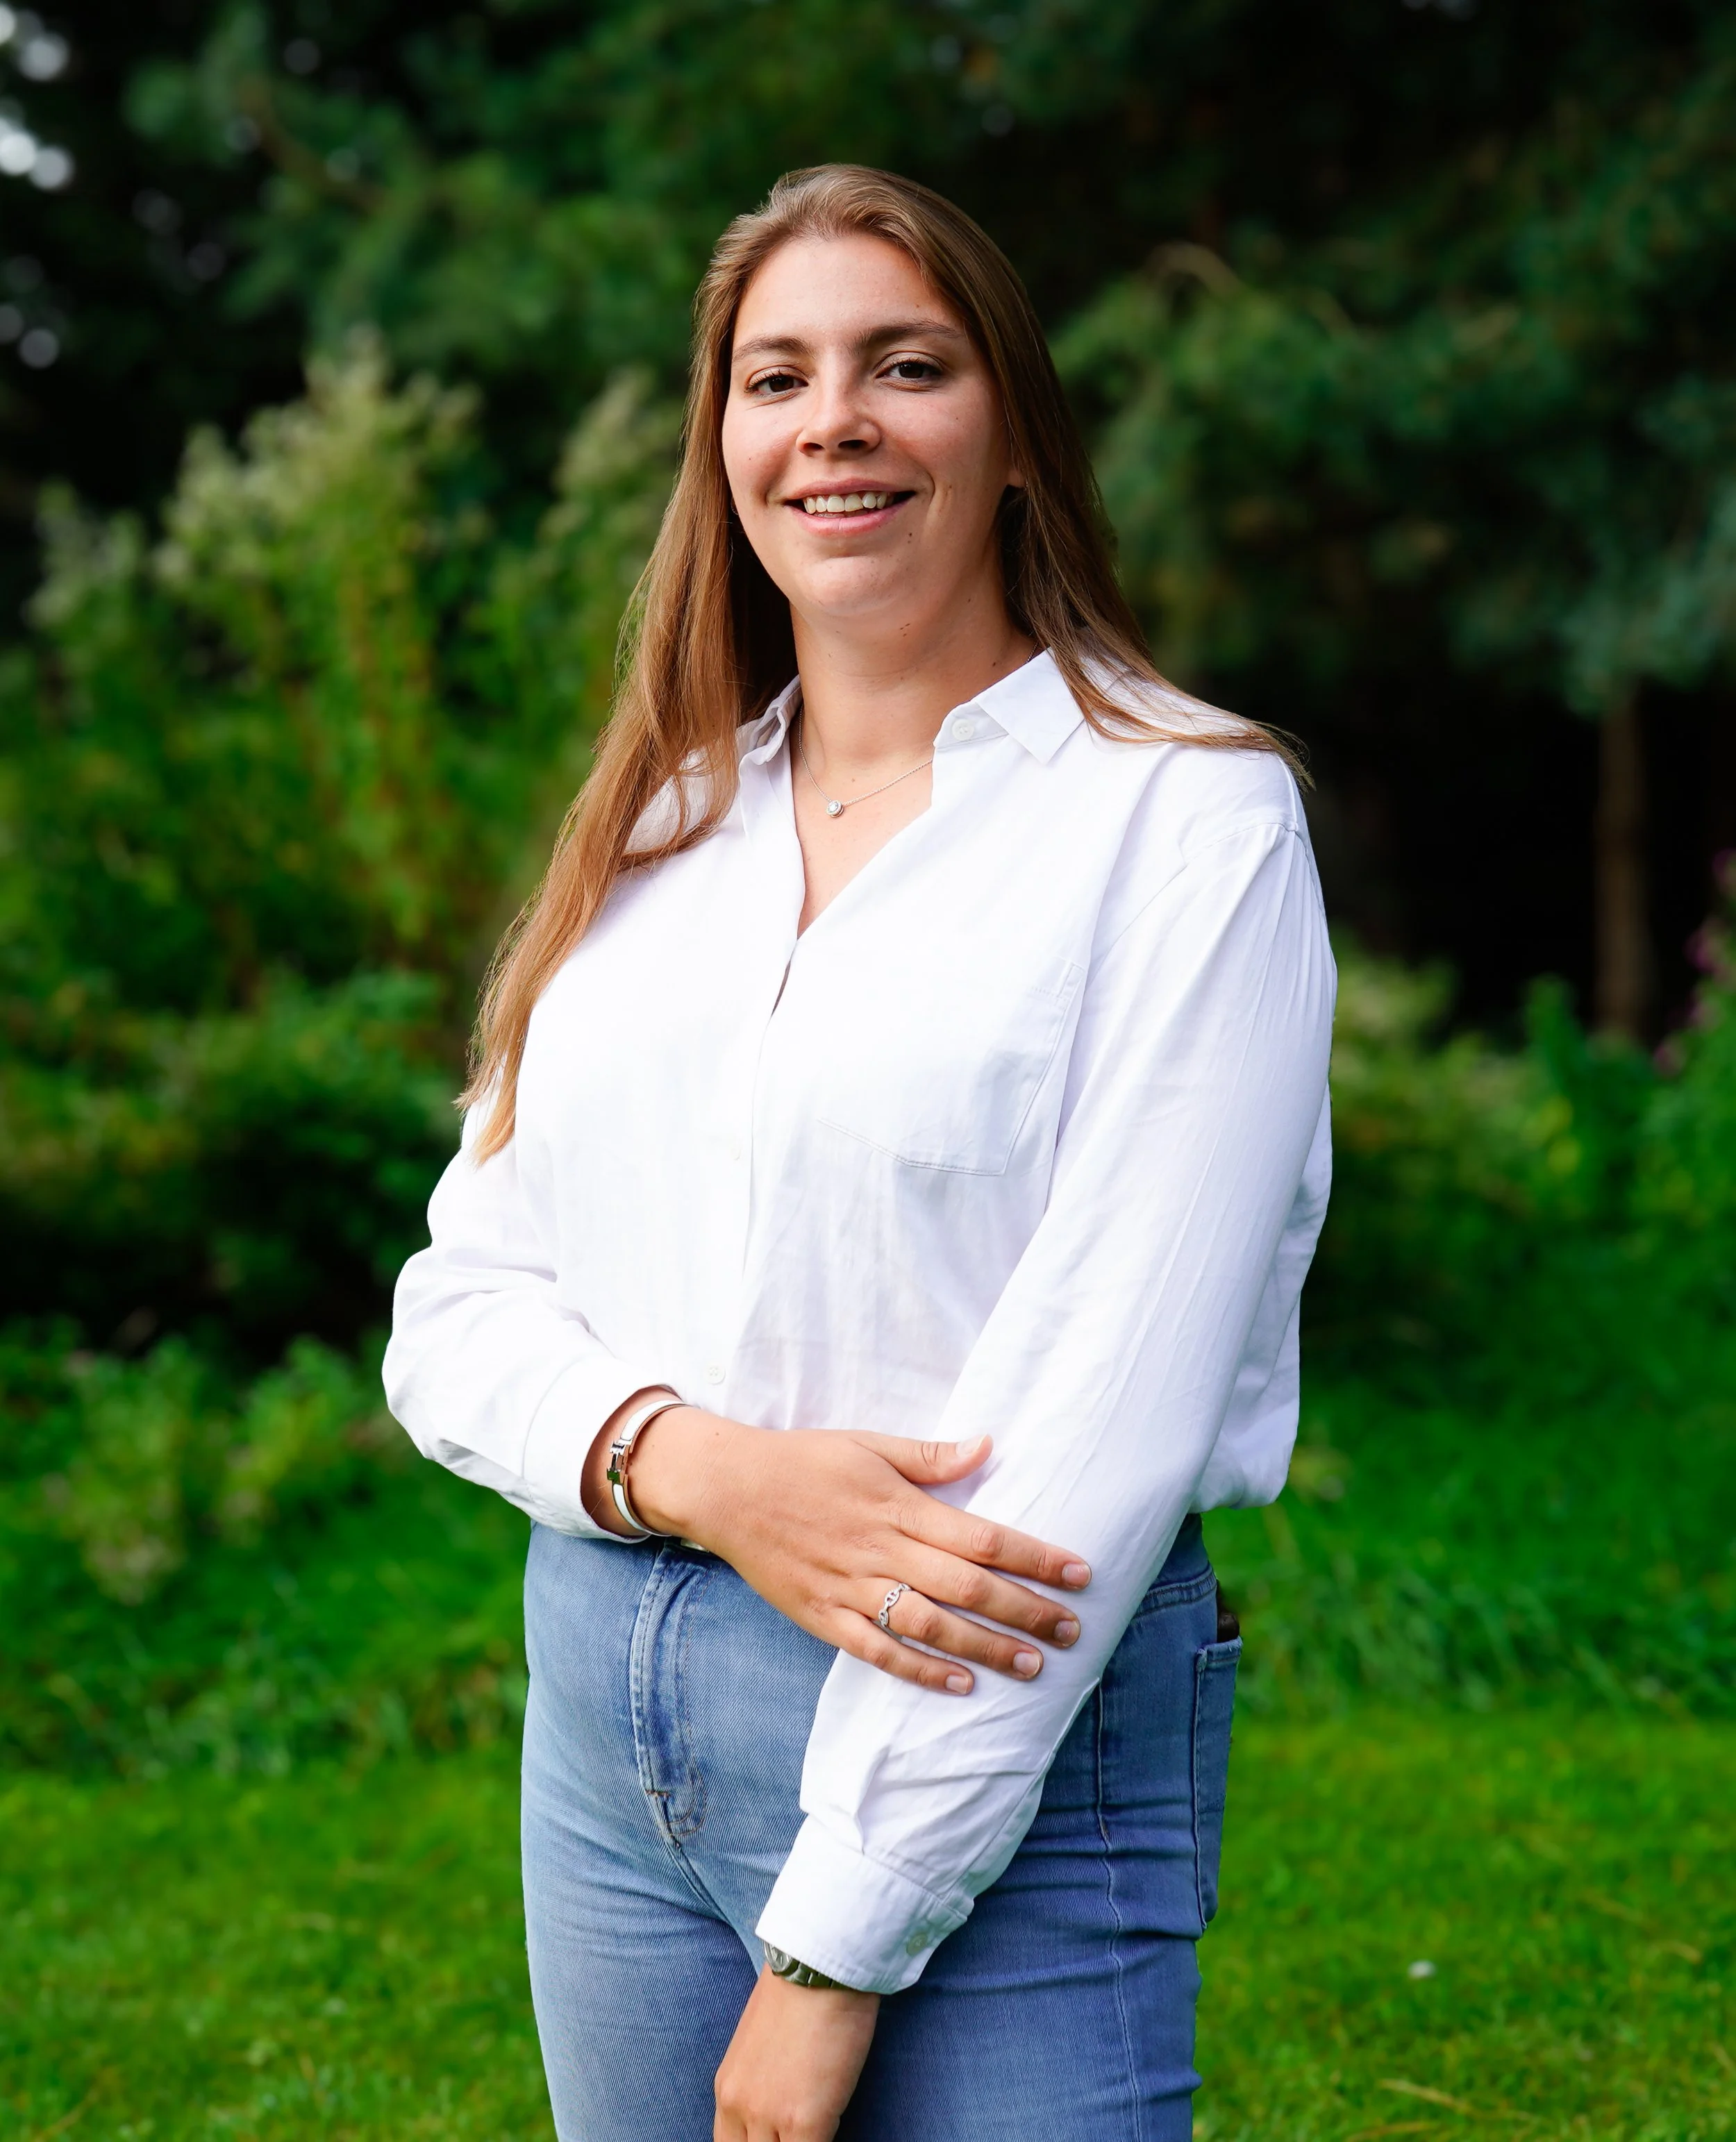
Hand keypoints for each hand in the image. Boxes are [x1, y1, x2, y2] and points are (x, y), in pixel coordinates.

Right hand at [585, 1396, 1090, 1694]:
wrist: (726, 1488)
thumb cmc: (803, 1461)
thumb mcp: (867, 1444)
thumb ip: (930, 1456)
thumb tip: (987, 1446)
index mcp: (897, 1506)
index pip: (981, 1537)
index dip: (1034, 1556)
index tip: (1078, 1572)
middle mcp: (880, 1551)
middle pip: (966, 1586)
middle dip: (1025, 1610)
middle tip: (1072, 1629)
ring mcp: (850, 1589)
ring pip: (929, 1626)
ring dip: (984, 1647)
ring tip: (1032, 1666)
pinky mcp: (824, 1618)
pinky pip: (878, 1651)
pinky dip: (920, 1671)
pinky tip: (959, 1685)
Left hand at [714, 1969, 877, 2141]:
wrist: (820, 1964)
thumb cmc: (800, 1992)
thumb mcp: (762, 2046)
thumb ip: (761, 2085)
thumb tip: (779, 2111)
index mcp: (728, 2089)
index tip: (778, 2137)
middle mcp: (739, 2108)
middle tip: (797, 2135)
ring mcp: (769, 2117)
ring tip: (817, 2130)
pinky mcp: (804, 2121)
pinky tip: (834, 2128)